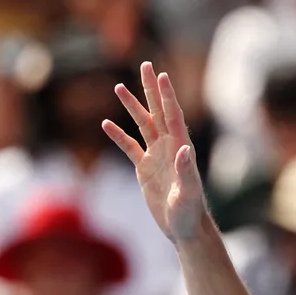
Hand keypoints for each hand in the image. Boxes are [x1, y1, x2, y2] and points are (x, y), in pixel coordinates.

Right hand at [102, 62, 207, 242]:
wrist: (184, 228)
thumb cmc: (190, 213)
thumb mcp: (188, 193)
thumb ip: (186, 172)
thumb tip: (184, 150)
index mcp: (181, 148)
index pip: (173, 115)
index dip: (167, 95)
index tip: (161, 75)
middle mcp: (170, 147)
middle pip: (158, 112)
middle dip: (151, 89)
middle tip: (145, 65)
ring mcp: (157, 157)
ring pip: (142, 125)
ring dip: (131, 106)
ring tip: (119, 87)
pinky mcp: (145, 169)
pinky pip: (130, 147)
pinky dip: (118, 135)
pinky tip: (105, 123)